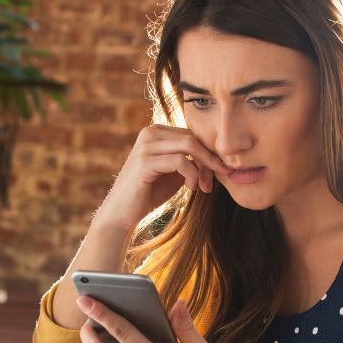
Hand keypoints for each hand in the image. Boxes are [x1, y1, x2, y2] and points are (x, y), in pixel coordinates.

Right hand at [95, 125, 232, 231]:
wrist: (123, 211)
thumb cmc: (152, 191)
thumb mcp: (177, 172)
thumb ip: (193, 160)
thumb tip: (219, 155)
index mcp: (158, 131)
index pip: (194, 135)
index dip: (209, 153)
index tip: (219, 173)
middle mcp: (150, 132)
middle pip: (194, 138)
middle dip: (209, 160)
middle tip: (212, 182)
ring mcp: (146, 145)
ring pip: (190, 146)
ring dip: (203, 168)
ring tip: (203, 187)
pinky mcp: (145, 161)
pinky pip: (180, 161)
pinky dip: (192, 174)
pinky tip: (191, 188)